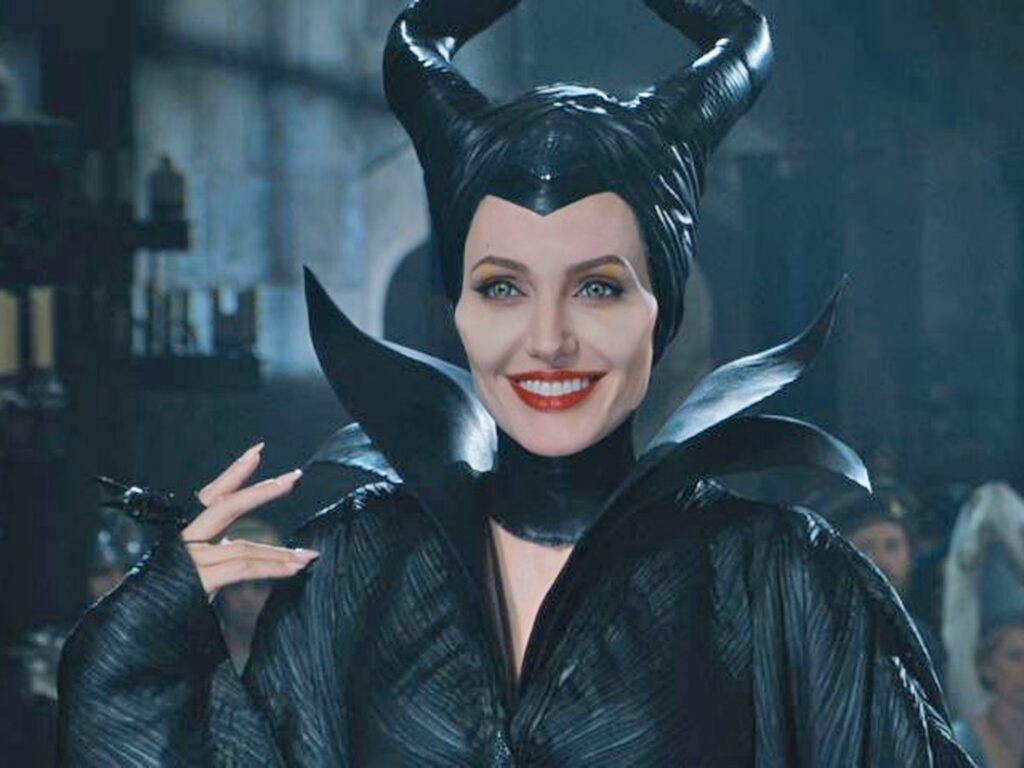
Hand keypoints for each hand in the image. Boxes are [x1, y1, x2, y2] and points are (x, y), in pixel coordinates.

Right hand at [180, 443, 317, 597]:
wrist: (140, 633)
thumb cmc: (173, 604)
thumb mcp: (200, 573)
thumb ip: (221, 555)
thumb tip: (247, 547)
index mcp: (188, 535)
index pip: (212, 495)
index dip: (233, 472)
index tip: (257, 451)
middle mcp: (185, 542)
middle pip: (225, 507)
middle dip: (262, 491)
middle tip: (294, 478)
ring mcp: (188, 561)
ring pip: (242, 546)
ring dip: (280, 552)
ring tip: (307, 557)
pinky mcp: (196, 581)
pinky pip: (242, 568)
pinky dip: (271, 567)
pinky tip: (293, 569)